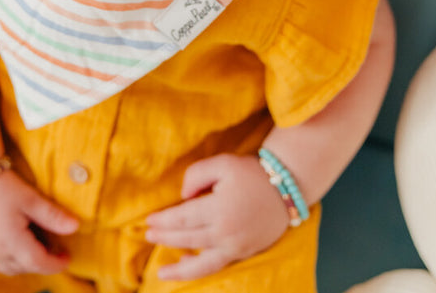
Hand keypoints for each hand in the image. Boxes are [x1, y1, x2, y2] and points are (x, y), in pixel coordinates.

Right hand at [0, 170, 78, 275]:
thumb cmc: (1, 185)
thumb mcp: (30, 199)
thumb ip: (53, 216)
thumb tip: (75, 227)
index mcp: (12, 243)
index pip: (39, 263)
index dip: (56, 263)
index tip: (68, 257)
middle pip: (25, 267)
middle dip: (42, 263)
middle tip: (56, 250)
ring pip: (9, 267)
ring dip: (26, 262)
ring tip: (38, 246)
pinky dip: (11, 257)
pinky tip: (17, 241)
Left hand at [144, 153, 290, 280]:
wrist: (287, 187)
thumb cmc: (252, 173)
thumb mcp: (222, 163)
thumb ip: (196, 175)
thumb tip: (182, 196)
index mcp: (218, 209)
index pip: (182, 218)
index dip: (164, 221)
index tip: (149, 221)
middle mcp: (226, 232)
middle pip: (187, 239)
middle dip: (165, 238)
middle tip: (148, 235)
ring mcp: (236, 246)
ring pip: (202, 263)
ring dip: (179, 269)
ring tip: (161, 272)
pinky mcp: (245, 252)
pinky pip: (218, 264)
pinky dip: (200, 268)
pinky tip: (186, 263)